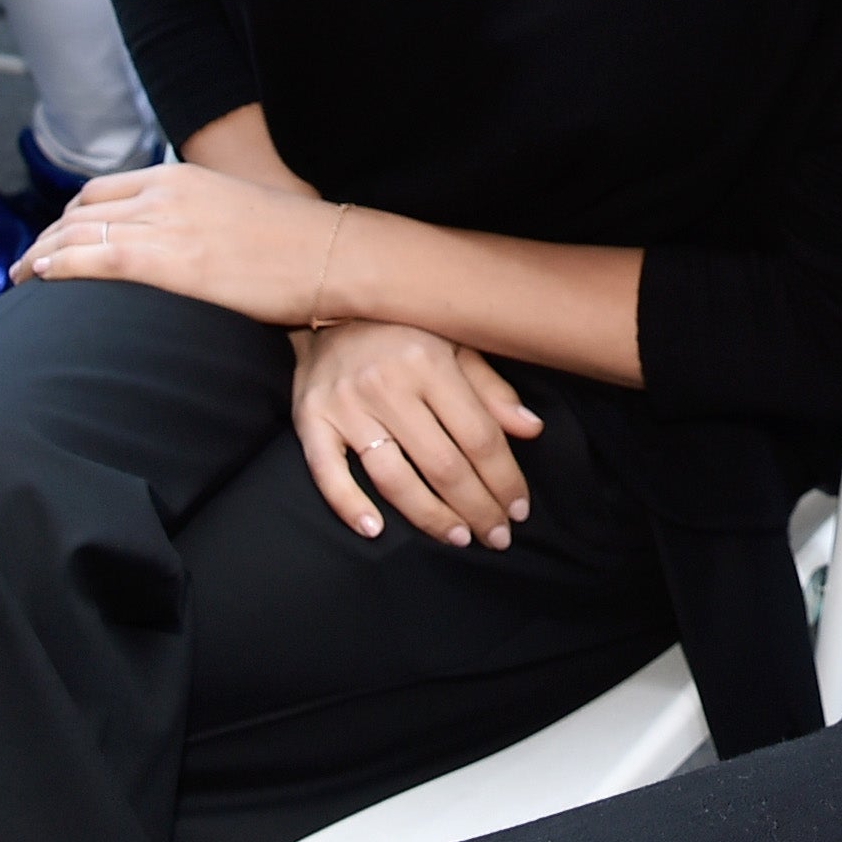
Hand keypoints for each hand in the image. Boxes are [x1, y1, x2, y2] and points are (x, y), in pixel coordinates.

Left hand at [13, 158, 350, 323]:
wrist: (331, 254)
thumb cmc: (295, 244)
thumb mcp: (238, 211)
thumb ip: (198, 218)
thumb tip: (183, 247)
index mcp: (181, 178)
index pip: (102, 191)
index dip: (68, 218)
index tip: (55, 242)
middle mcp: (164, 193)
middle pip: (80, 211)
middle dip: (46, 238)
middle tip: (26, 265)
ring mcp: (165, 225)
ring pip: (77, 233)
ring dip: (40, 255)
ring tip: (20, 279)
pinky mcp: (167, 261)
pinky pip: (94, 259)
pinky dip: (58, 266)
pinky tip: (40, 278)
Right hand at [290, 319, 544, 548]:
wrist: (327, 303)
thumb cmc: (402, 329)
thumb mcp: (454, 343)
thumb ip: (491, 389)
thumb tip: (532, 430)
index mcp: (430, 362)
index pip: (478, 436)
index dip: (504, 478)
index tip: (520, 510)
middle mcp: (387, 384)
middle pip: (442, 464)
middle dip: (476, 507)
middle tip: (496, 537)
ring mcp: (345, 405)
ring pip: (393, 477)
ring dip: (429, 516)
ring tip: (458, 538)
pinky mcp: (310, 420)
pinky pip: (328, 473)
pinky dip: (349, 505)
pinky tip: (375, 530)